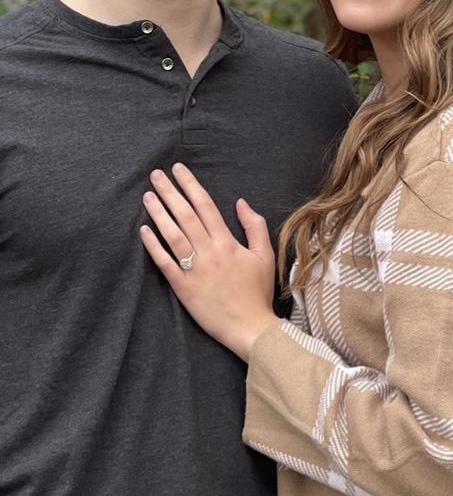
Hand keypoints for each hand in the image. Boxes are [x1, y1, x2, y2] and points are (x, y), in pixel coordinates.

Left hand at [139, 162, 278, 361]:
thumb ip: (254, 226)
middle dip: (170, 192)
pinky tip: (143, 230)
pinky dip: (153, 245)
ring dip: (159, 213)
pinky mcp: (182, 287)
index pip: (205, 206)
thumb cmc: (258, 291)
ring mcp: (194, 269)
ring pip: (172, 235)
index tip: (179, 170)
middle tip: (156, 175)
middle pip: (185, 215)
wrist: (249, 327)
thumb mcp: (265, 254)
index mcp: (227, 242)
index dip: (191, 186)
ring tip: (148, 196)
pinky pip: (164, 262)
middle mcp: (209, 251)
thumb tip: (241, 203)